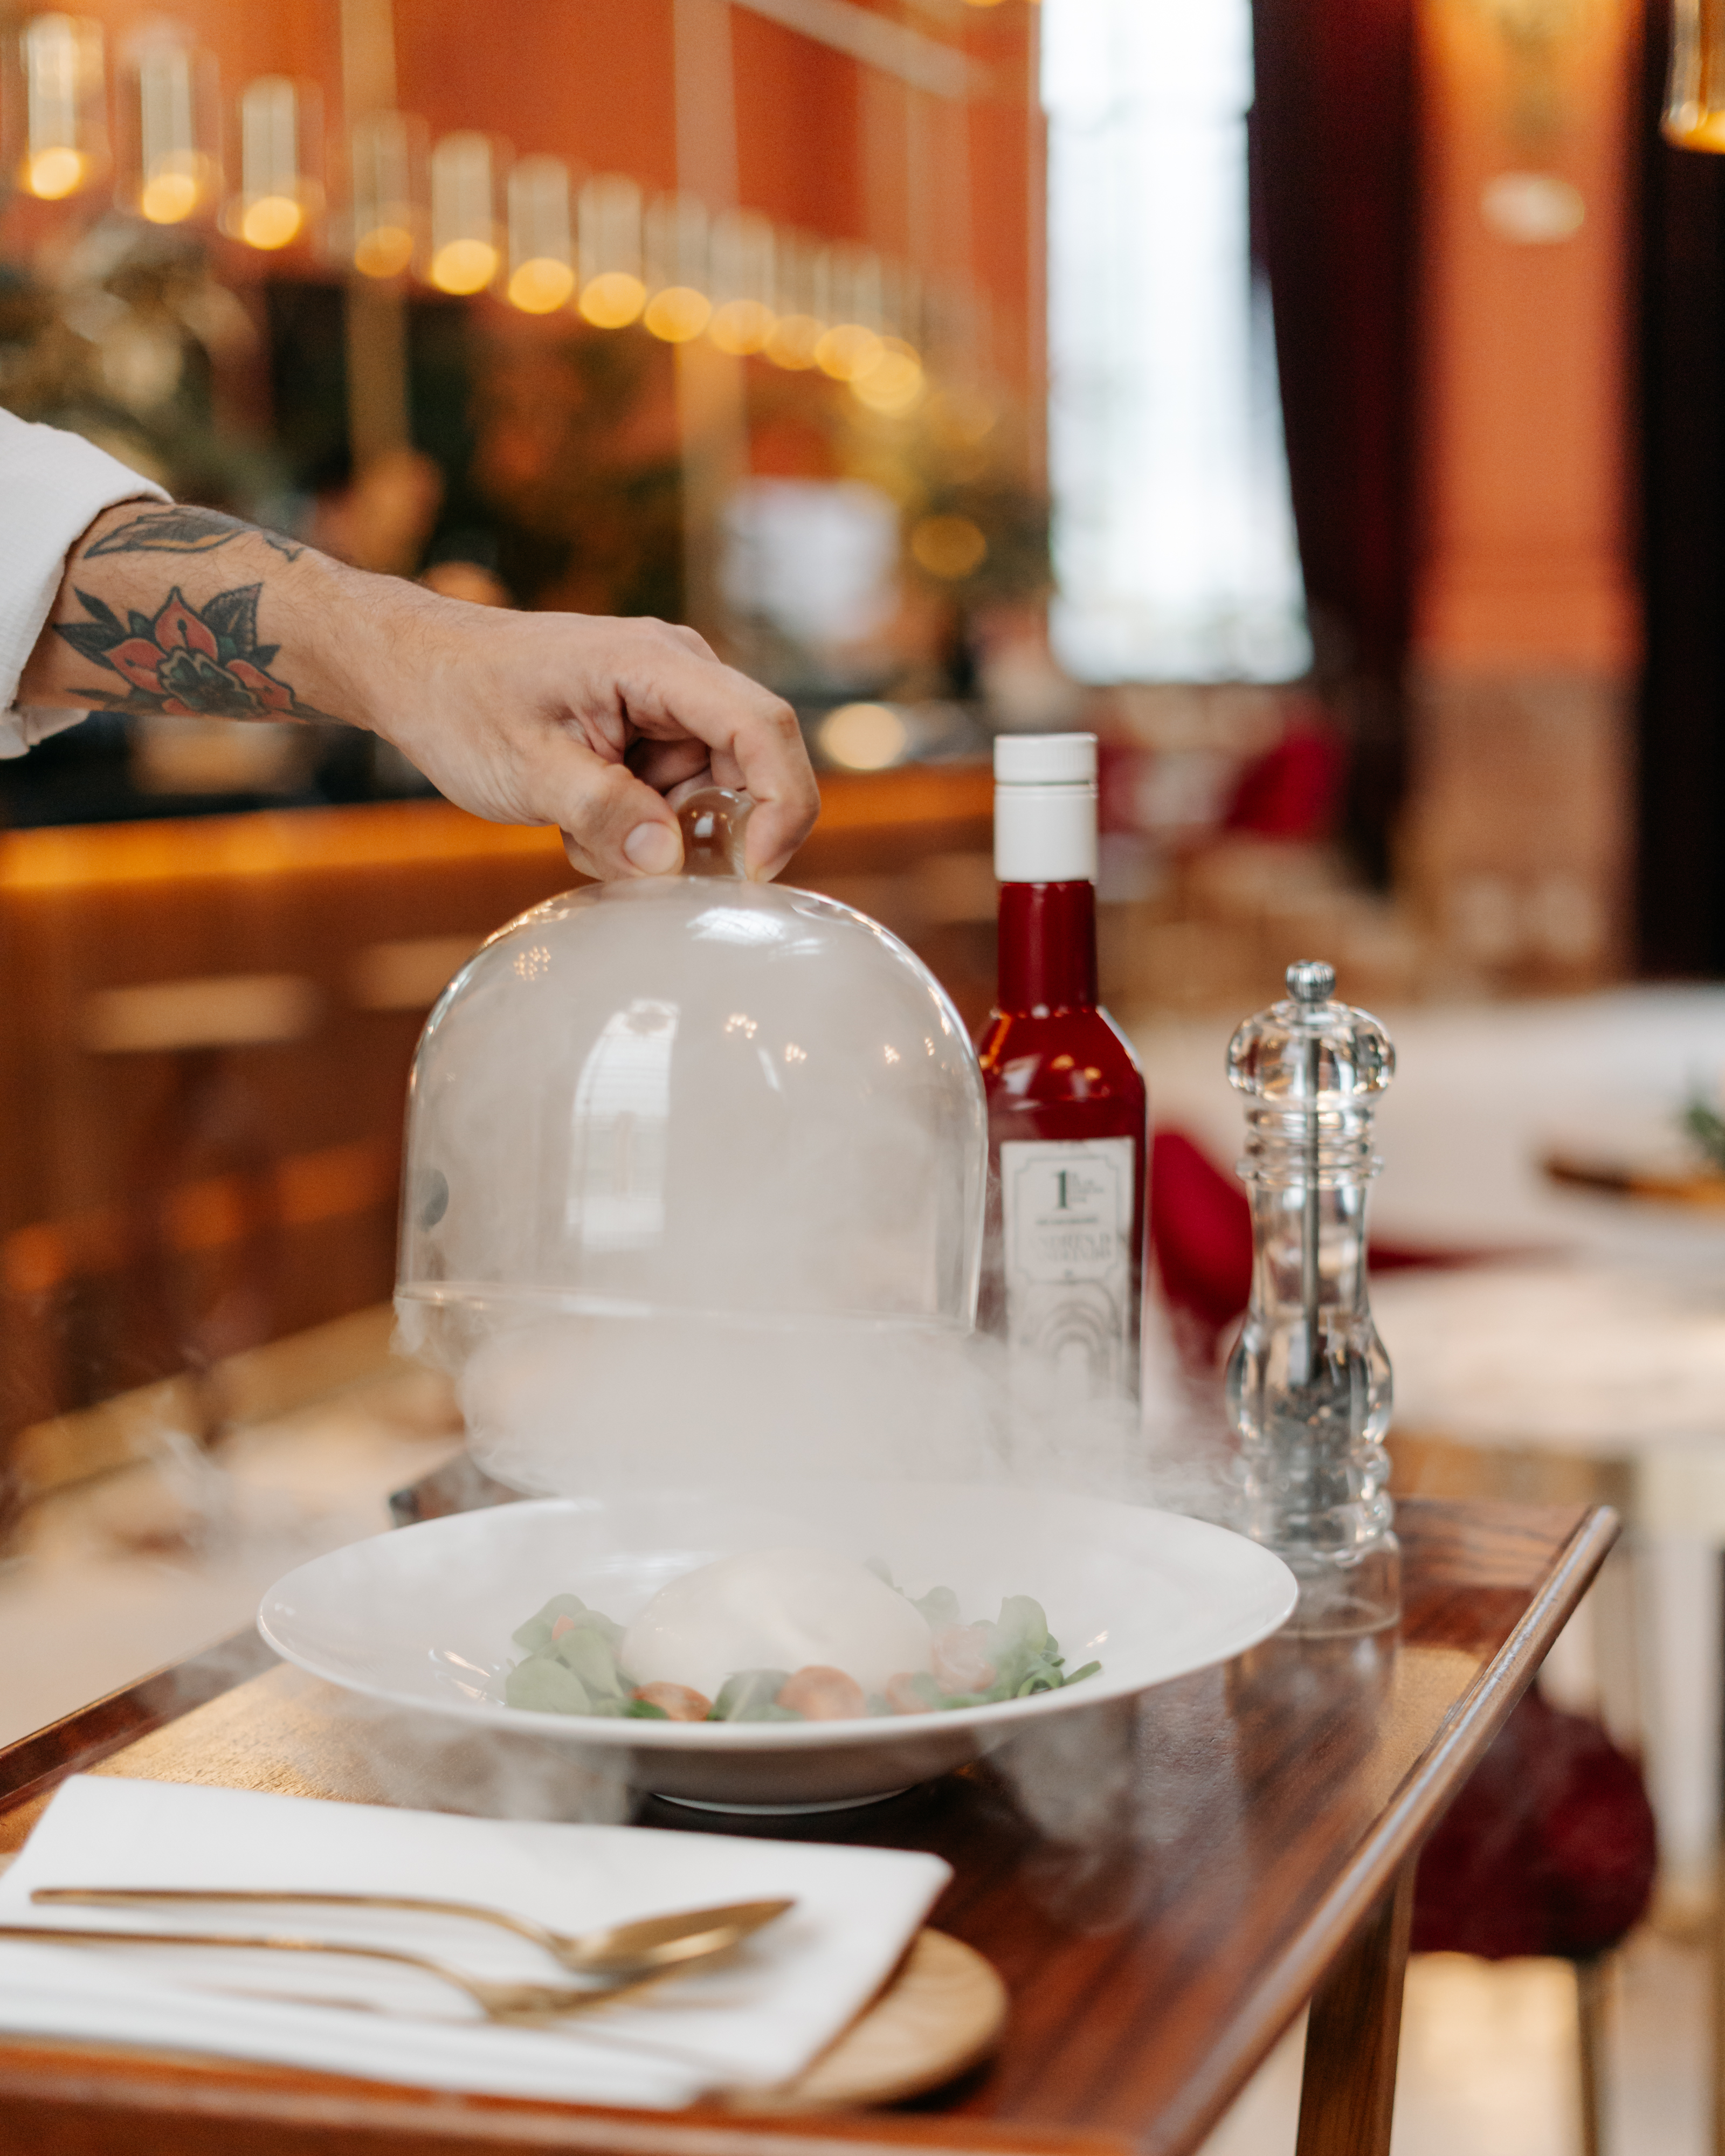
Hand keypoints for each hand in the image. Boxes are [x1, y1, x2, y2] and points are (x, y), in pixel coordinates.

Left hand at [349, 584, 818, 882]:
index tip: (753, 871)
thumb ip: (603, 812)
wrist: (413, 671)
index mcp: (659, 663)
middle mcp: (679, 675)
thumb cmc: (460, 701)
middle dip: (701, 831)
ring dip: (656, 835)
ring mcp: (666, 705)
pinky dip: (637, 825)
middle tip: (628, 858)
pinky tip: (579, 818)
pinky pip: (676, 796)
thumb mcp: (525, 768)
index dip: (782, 804)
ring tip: (577, 829)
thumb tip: (670, 862)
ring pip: (709, 794)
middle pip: (747, 770)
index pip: (763, 728)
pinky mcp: (650, 731)